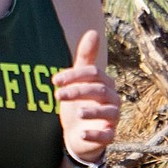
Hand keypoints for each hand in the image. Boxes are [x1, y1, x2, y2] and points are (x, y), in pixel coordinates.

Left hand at [53, 29, 119, 165]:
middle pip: (99, 90)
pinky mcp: (109, 135)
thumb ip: (85, 58)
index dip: (75, 75)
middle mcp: (112, 99)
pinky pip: (107, 135)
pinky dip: (95, 133)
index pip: (94, 74)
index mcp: (105, 83)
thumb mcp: (78, 81)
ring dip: (92, 110)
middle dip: (78, 91)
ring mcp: (112, 118)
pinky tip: (81, 133)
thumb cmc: (79, 103)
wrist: (79, 136)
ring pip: (108, 111)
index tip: (55, 81)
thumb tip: (94, 32)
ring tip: (76, 112)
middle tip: (58, 95)